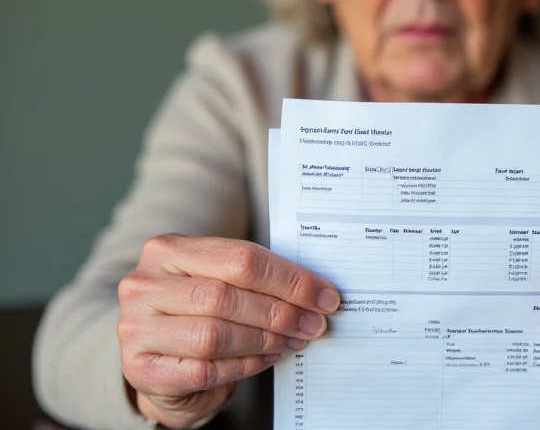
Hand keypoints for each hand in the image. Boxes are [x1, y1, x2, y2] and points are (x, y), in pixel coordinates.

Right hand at [117, 234, 339, 428]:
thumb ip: (256, 277)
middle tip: (314, 323)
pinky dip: (245, 365)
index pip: (240, 258)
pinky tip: (266, 358)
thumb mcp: (219, 278)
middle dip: (281, 312)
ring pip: (214, 335)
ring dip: (265, 340)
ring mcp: (136, 328)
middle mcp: (144, 285)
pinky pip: (205, 369)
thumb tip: (318, 293)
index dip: (289, 279)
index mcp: (166, 250)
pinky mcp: (141, 369)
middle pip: (226, 297)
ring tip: (292, 340)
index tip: (324, 295)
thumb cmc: (197, 310)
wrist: (158, 355)